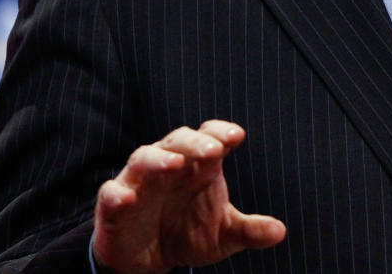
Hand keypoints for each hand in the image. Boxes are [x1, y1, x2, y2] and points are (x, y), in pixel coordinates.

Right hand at [92, 120, 285, 273]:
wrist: (149, 262)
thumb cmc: (188, 235)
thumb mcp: (222, 236)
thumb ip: (249, 231)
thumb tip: (280, 232)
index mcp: (197, 166)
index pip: (209, 137)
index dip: (220, 132)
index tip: (237, 136)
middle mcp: (168, 166)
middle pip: (178, 141)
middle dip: (195, 143)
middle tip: (213, 150)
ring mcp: (139, 182)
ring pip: (144, 157)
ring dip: (159, 158)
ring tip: (176, 164)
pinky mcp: (114, 205)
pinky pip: (111, 192)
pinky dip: (118, 193)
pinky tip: (128, 198)